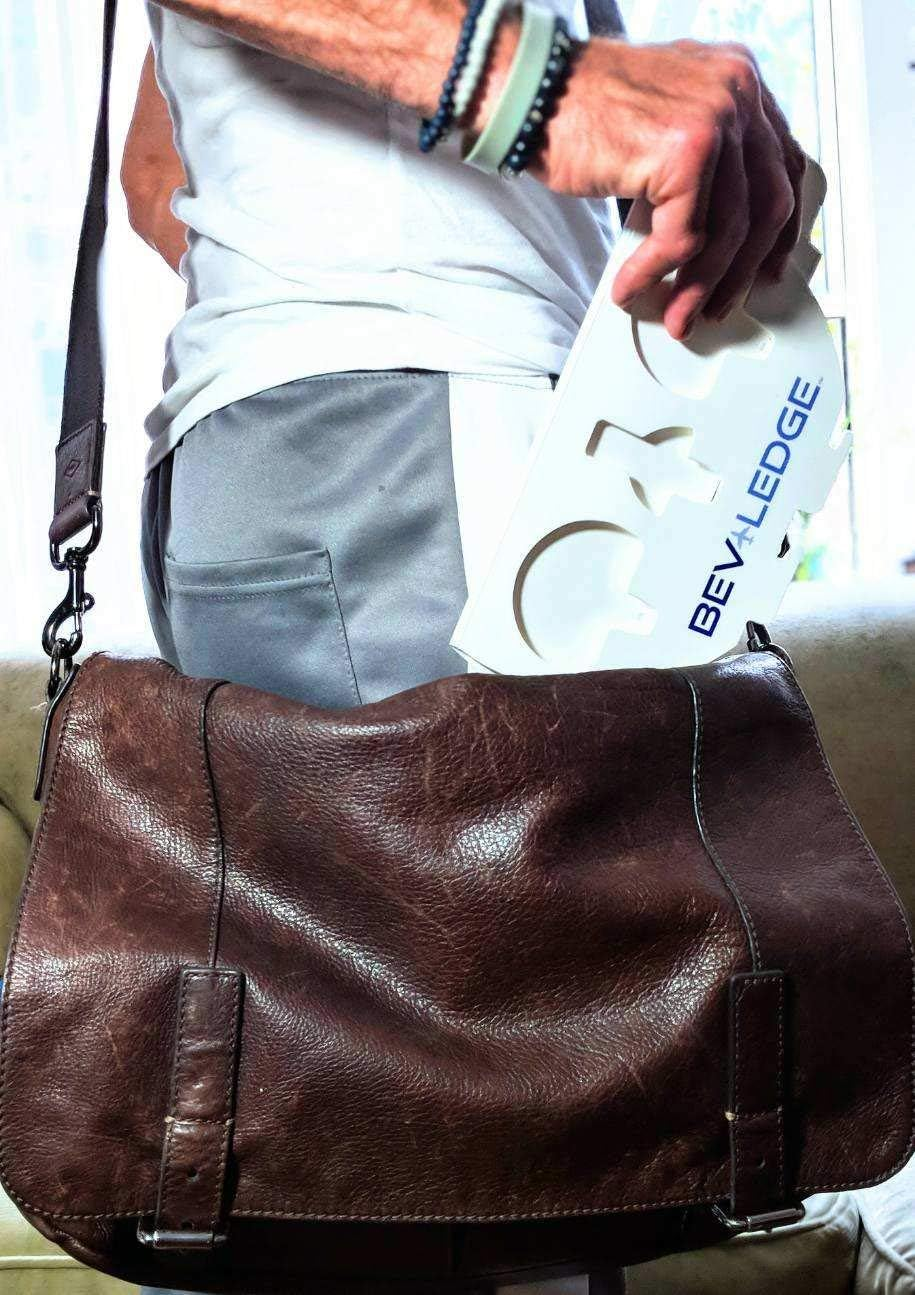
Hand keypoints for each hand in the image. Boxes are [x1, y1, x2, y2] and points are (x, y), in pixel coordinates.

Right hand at [533, 38, 806, 339]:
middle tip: (720, 304)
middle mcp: (737, 92)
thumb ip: (705, 155)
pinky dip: (654, 273)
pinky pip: (683, 239)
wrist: (536, 92)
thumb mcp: (666, 117)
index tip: (768, 265)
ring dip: (697, 286)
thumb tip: (719, 224)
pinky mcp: (686, 155)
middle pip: (766, 204)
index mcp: (741, 80)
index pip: (783, 164)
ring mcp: (716, 120)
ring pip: (728, 231)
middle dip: (742, 270)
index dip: (779, 228)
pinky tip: (631, 286)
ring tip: (676, 313)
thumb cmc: (584, 108)